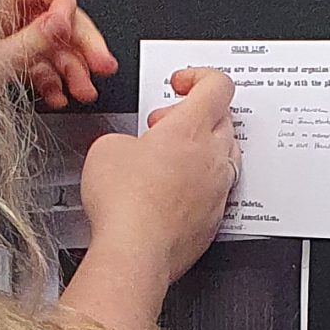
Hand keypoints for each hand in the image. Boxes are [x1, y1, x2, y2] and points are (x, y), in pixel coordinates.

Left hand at [0, 0, 115, 108]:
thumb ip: (30, 42)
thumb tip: (62, 22)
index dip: (65, 3)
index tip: (68, 34)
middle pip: (54, 10)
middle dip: (80, 39)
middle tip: (100, 64)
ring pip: (47, 36)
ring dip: (69, 63)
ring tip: (82, 90)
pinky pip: (31, 54)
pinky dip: (48, 73)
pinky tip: (56, 93)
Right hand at [57, 66, 237, 329]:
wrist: (136, 253)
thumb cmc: (125, 204)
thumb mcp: (107, 147)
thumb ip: (127, 135)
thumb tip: (127, 146)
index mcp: (191, 128)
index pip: (218, 84)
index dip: (199, 76)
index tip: (181, 84)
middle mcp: (213, 156)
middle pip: (222, 118)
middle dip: (193, 115)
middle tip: (163, 125)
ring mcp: (218, 189)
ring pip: (222, 155)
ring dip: (198, 150)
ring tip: (166, 160)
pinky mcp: (215, 218)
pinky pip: (215, 189)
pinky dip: (198, 183)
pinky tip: (169, 192)